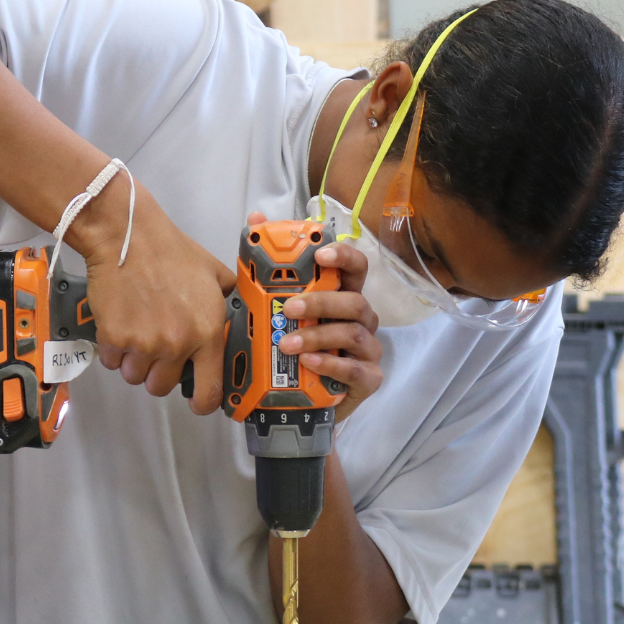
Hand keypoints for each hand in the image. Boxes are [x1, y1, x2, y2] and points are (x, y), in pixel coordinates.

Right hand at [75, 175, 234, 411]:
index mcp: (207, 332)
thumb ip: (225, 302)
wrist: (128, 237)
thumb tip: (231, 318)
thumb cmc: (169, 252)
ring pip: (135, 376)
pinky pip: (112, 362)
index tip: (197, 401)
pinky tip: (120, 325)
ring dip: (135, 362)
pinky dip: (114, 349)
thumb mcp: (214, 274)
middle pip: (161, 387)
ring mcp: (143, 343)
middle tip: (156, 349)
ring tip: (137, 332)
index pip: (208, 391)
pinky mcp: (114, 338)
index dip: (202, 403)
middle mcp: (177, 343)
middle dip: (158, 373)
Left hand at [253, 213, 381, 419]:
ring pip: (352, 333)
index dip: (343, 256)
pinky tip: (308, 363)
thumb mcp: (273, 309)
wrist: (295, 403)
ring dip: (318, 336)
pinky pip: (355, 369)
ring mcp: (367, 350)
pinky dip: (330, 364)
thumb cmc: (290, 349)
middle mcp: (360, 319)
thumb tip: (255, 220)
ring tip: (286, 344)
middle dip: (320, 302)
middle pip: (353, 300)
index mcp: (342, 297)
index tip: (319, 254)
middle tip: (288, 308)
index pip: (356, 268)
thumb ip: (266, 268)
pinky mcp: (368, 379)